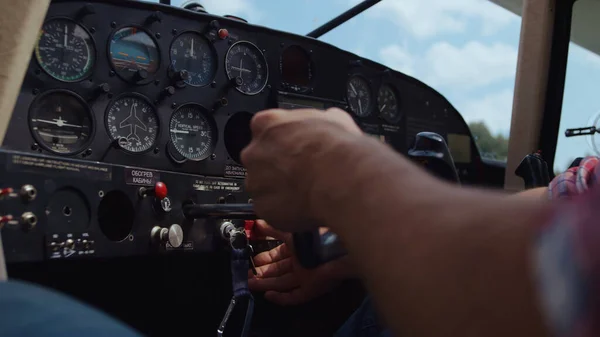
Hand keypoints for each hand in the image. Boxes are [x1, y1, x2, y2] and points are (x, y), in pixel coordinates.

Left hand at [241, 108, 363, 231]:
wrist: (341, 180)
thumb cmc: (337, 150)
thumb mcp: (334, 119)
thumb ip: (318, 122)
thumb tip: (329, 121)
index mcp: (267, 124)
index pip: (264, 129)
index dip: (282, 141)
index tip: (293, 147)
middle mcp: (254, 152)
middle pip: (259, 160)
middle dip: (277, 168)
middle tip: (300, 173)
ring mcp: (255, 181)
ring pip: (264, 187)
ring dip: (280, 191)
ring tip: (306, 192)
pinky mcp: (262, 207)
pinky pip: (271, 210)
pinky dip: (284, 212)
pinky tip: (305, 207)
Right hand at [249, 220, 352, 305]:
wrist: (335, 247)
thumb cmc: (313, 235)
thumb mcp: (289, 230)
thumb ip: (272, 229)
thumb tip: (257, 222)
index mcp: (297, 248)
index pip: (276, 255)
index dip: (264, 258)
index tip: (252, 260)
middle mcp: (300, 263)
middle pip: (277, 271)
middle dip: (261, 273)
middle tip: (246, 276)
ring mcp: (305, 277)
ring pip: (282, 283)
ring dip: (266, 284)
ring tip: (250, 284)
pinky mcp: (311, 290)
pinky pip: (294, 297)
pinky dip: (281, 298)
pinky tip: (268, 295)